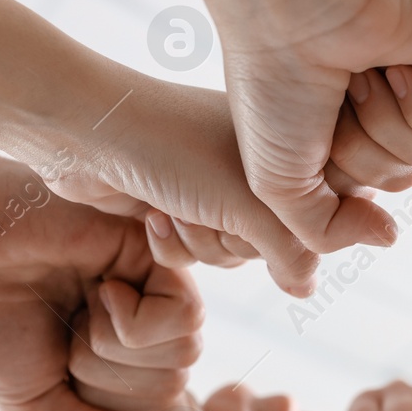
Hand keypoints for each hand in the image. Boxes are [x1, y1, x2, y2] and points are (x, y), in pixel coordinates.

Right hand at [0, 157, 207, 410]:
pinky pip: (188, 314)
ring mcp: (150, 288)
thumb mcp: (40, 407)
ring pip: (187, 356)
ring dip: (121, 354)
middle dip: (111, 386)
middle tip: (65, 345)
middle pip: (173, 389)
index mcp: (112, 363)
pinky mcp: (157, 253)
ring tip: (79, 316)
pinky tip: (101, 291)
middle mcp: (138, 325)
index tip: (62, 384)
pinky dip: (140, 322)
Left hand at [39, 79, 325, 295]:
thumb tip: (325, 278)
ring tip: (174, 204)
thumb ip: (299, 247)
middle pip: (278, 243)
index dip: (290, 227)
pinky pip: (197, 251)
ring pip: (235, 253)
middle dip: (235, 237)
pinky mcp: (184, 199)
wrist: (86, 132)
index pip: (322, 217)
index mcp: (292, 140)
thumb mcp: (251, 205)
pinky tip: (152, 213)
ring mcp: (222, 180)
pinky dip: (174, 243)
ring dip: (201, 241)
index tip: (259, 205)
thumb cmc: (175, 150)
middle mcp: (264, 160)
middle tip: (208, 203)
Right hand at [216, 0, 411, 254]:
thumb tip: (389, 236)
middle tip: (330, 97)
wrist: (287, 3)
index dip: (336, 179)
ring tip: (355, 77)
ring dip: (386, 124)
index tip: (303, 130)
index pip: (365, 197)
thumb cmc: (271, 83)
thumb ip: (324, 232)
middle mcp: (381, 110)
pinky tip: (387, 65)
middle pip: (403, 177)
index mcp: (340, 135)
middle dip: (360, 150)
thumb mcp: (278, 186)